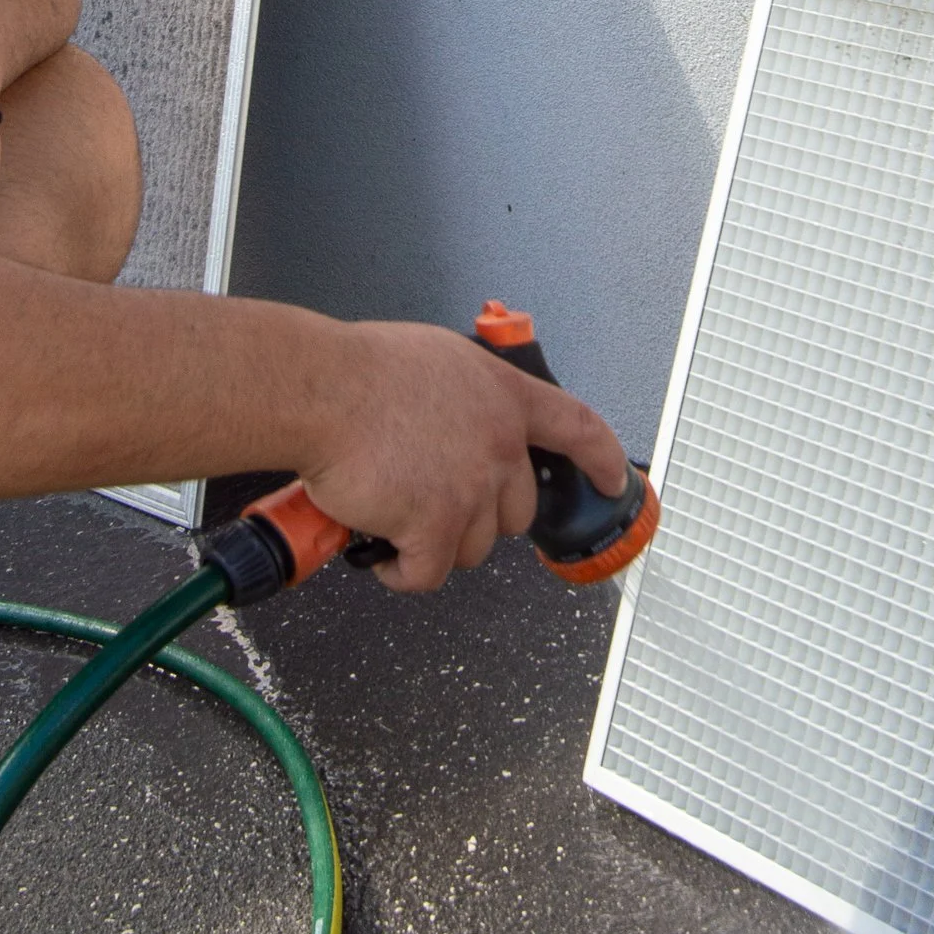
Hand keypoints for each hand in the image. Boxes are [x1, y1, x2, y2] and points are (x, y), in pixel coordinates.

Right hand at [294, 321, 630, 595]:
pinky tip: (383, 553)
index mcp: (504, 397)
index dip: (601, 459)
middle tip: (434, 501)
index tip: (611, 479)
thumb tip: (459, 419)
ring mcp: (471, 489)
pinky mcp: (436, 526)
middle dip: (478, 515)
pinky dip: (403, 572)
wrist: (322, 391)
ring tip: (395, 516)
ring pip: (473, 547)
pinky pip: (428, 573)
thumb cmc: (360, 369)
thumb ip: (466, 396)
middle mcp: (499, 445)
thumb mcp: (437, 360)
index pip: (578, 429)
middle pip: (516, 511)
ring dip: (436, 542)